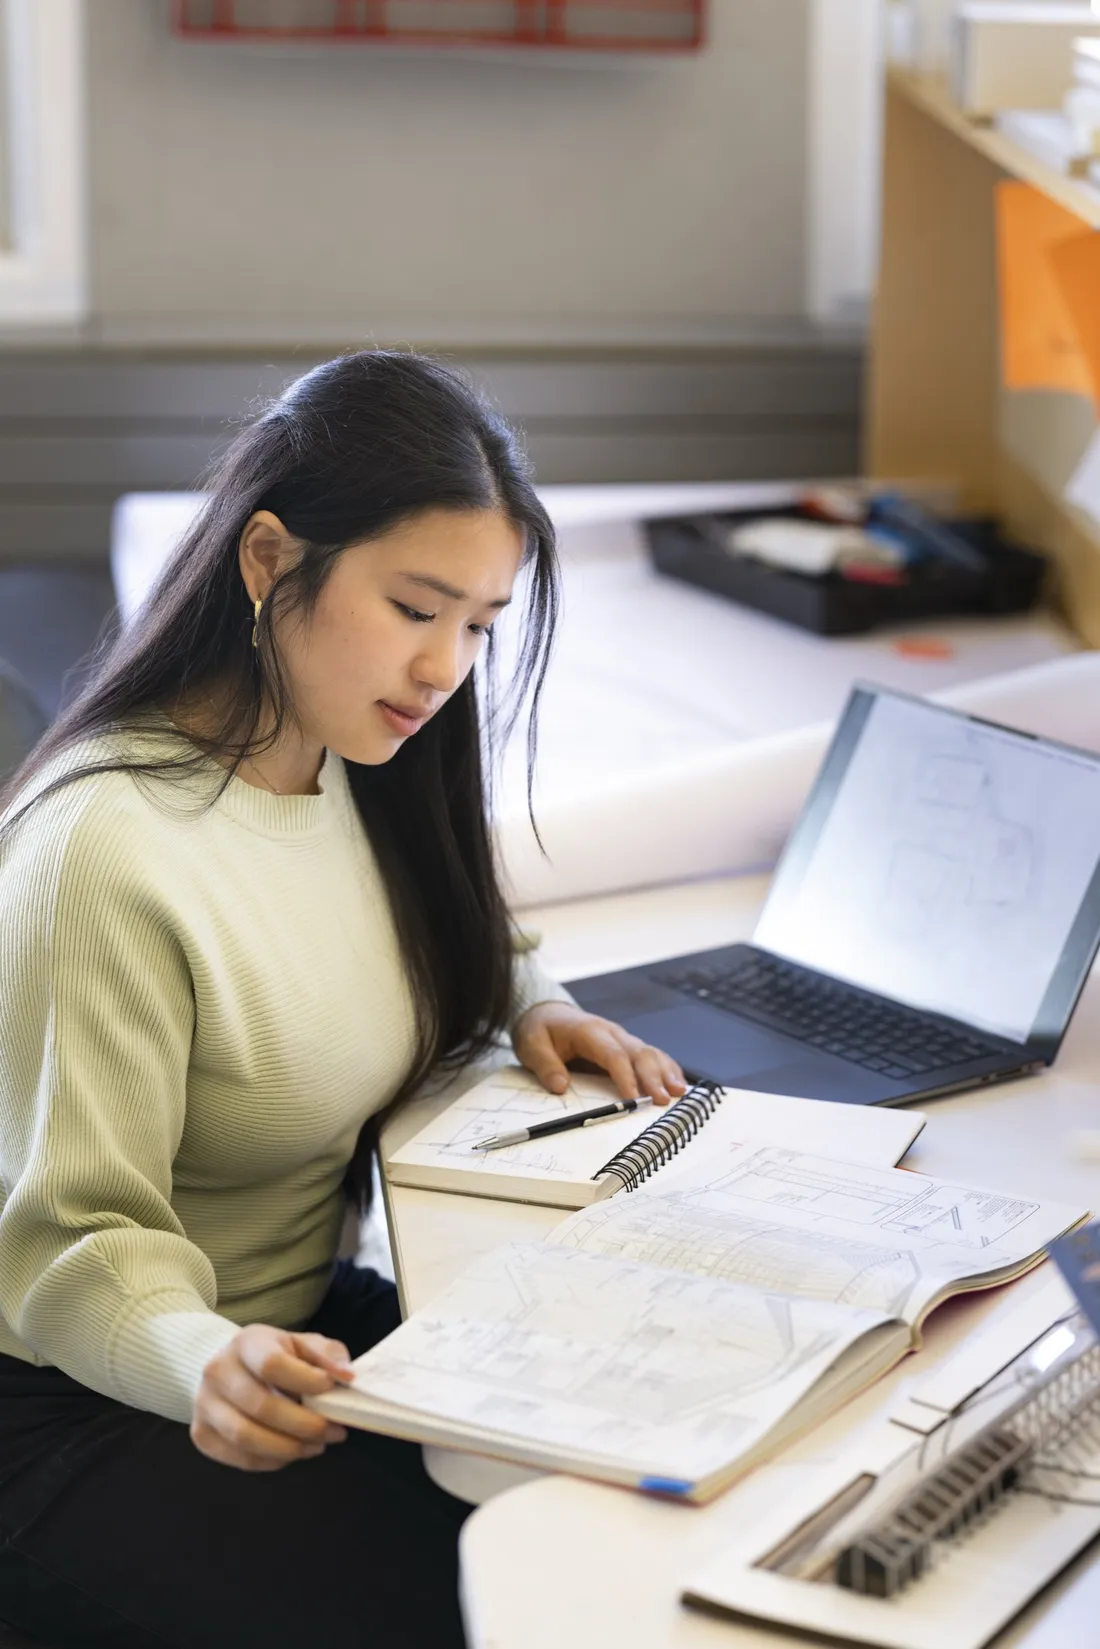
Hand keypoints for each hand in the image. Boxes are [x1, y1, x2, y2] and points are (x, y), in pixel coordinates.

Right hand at [191, 1323, 354, 1471]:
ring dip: (288, 1448)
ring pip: (246, 1437)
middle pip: (261, 1406)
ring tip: (317, 1446)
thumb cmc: (274, 1355)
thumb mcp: (302, 1344)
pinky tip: (292, 1453)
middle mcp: (217, 1371)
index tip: (330, 1389)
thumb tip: (346, 1376)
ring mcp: (204, 1404)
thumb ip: (326, 1355)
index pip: (272, 1365)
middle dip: (304, 1425)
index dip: (305, 1381)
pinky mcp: (201, 1434)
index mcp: (246, 1342)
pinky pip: (238, 1458)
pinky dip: (271, 1462)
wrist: (228, 1367)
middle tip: (333, 1432)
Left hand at [513, 1001, 686, 1105]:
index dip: (625, 1076)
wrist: (547, 1014)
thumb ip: (545, 1065)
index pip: (613, 1054)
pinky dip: (667, 1069)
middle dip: (654, 1077)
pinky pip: (651, 1056)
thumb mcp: (532, 1046)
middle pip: (639, 1053)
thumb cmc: (541, 1031)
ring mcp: (622, 1039)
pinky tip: (679, 1084)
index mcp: (590, 1032)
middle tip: (664, 1100)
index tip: (633, 1098)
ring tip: (680, 1093)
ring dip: (666, 1072)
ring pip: (650, 1053)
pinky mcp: (626, 1048)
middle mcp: (612, 1033)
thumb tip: (561, 1087)